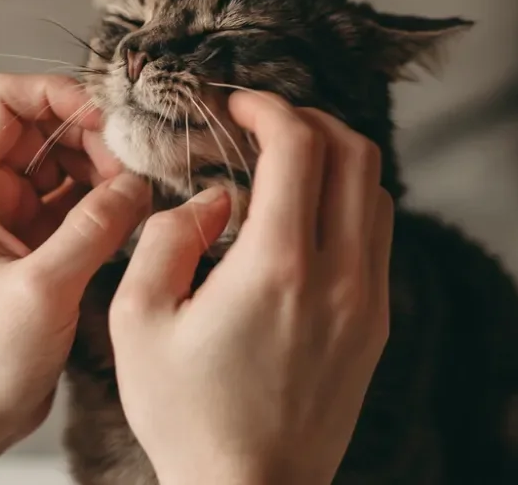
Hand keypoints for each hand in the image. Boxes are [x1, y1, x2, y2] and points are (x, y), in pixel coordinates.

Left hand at [0, 73, 149, 449]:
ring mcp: (20, 214)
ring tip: (144, 193)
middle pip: (48, 125)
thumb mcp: (42, 288)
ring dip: (110, 167)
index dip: (57, 95)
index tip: (106, 119)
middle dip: (96, 136)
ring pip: (72, 160)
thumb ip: (93, 228)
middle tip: (138, 166)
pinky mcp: (46, 241)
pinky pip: (86, 198)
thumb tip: (139, 183)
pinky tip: (140, 213)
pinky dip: (114, 199)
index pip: (5, 99)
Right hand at [109, 92, 393, 484]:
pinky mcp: (376, 325)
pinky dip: (349, 203)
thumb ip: (167, 239)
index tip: (237, 104)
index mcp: (277, 267)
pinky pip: (379, 236)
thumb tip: (210, 200)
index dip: (268, 106)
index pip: (300, 145)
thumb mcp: (138, 321)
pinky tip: (306, 218)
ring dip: (335, 159)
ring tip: (286, 164)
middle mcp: (339, 276)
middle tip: (264, 122)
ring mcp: (368, 302)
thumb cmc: (186, 415)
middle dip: (309, 118)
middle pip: (356, 153)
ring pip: (377, 191)